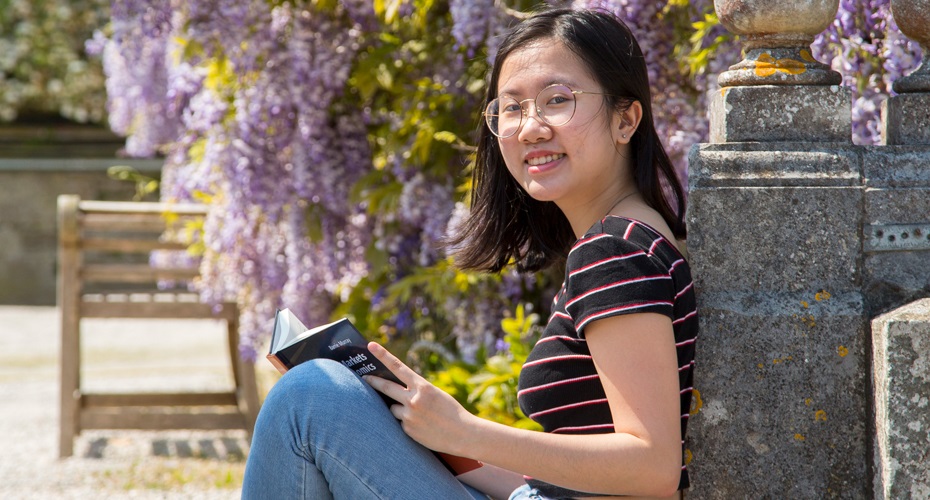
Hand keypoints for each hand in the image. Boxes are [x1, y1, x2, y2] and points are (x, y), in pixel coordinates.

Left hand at [363, 341, 474, 455]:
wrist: (463, 434)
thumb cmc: (451, 412)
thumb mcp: (436, 395)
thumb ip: (417, 391)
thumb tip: (396, 392)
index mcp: (423, 387)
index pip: (398, 367)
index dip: (383, 355)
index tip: (371, 346)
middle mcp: (413, 400)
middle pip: (386, 387)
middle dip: (373, 382)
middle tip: (365, 378)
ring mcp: (409, 416)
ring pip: (393, 408)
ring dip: (400, 409)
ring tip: (419, 416)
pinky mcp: (408, 430)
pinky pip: (400, 422)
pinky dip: (408, 423)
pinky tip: (423, 427)